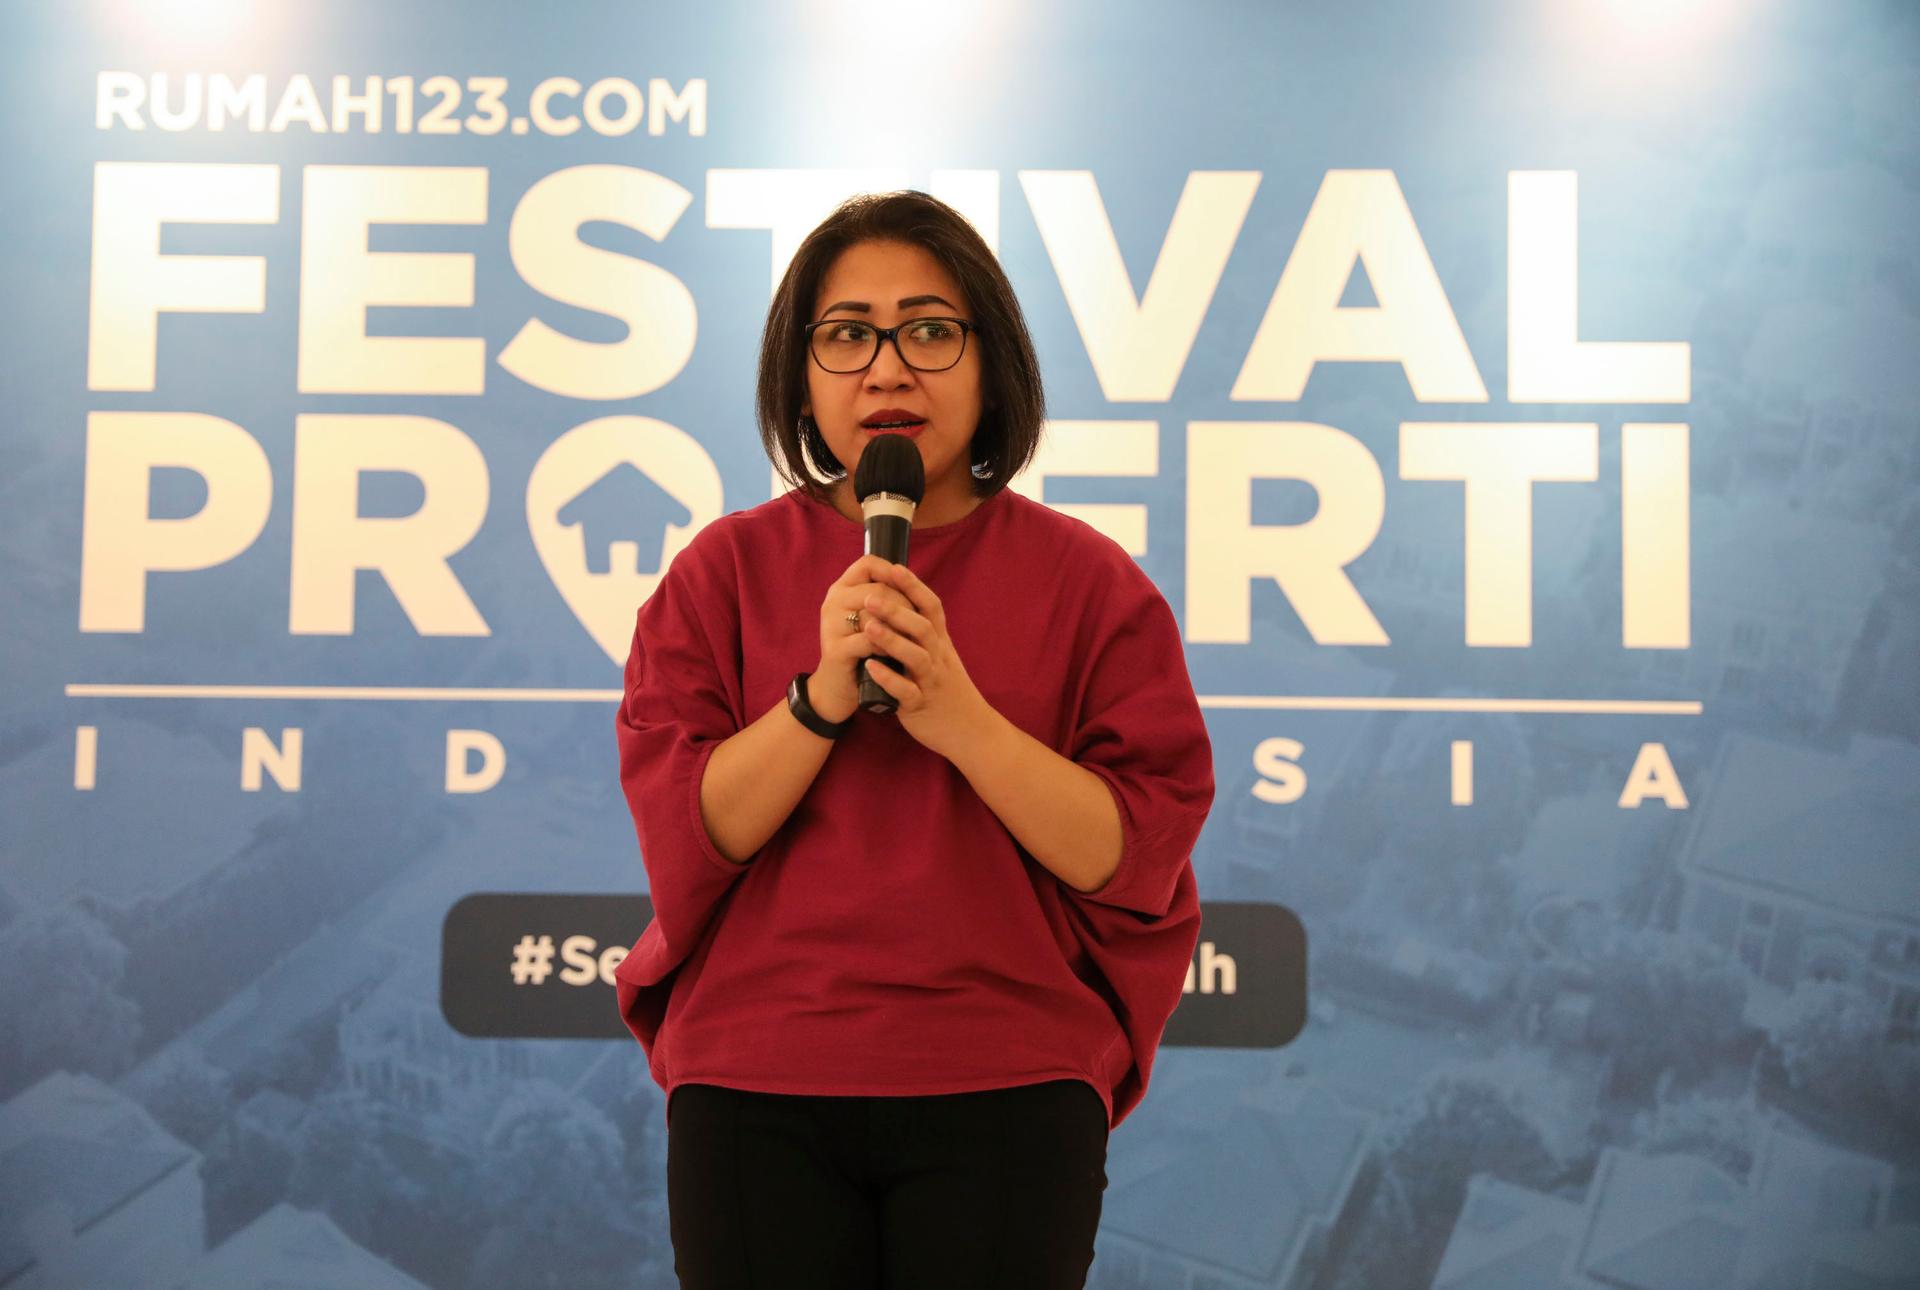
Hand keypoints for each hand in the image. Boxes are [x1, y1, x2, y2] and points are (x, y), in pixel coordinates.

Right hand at [811, 554, 915, 723]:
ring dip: (898, 627)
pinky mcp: (836, 650)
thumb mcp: (870, 619)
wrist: (839, 688)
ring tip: (909, 640)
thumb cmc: (861, 650)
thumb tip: (911, 578)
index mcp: (842, 590)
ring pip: (874, 613)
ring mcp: (831, 625)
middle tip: (917, 622)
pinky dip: (887, 647)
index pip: (867, 564)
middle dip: (904, 605)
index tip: (909, 587)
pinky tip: (895, 656)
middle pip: (877, 589)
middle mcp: (833, 602)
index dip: (892, 571)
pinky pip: (869, 640)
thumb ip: (885, 598)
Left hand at [855, 562, 993, 760]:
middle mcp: (939, 658)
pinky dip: (889, 679)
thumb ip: (924, 634)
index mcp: (941, 644)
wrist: (971, 731)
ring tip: (868, 627)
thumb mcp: (941, 657)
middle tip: (869, 596)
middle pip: (922, 628)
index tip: (893, 567)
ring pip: (916, 656)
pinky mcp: (922, 706)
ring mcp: (932, 682)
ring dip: (892, 640)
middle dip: (896, 610)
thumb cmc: (949, 690)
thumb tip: (901, 606)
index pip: (931, 608)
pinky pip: (906, 691)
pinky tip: (870, 668)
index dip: (913, 587)